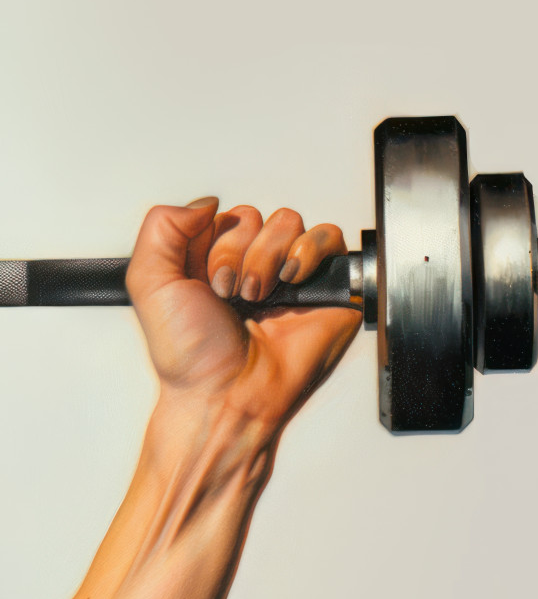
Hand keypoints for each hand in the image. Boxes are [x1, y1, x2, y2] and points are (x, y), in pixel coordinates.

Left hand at [125, 197, 360, 435]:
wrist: (227, 395)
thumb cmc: (192, 356)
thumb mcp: (148, 282)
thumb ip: (161, 226)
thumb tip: (204, 203)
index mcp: (210, 260)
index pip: (221, 213)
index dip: (212, 239)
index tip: (205, 277)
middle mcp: (251, 264)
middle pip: (255, 215)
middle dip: (238, 253)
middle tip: (231, 294)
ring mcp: (289, 276)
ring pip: (288, 222)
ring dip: (269, 257)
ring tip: (258, 296)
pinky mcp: (326, 288)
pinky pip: (329, 238)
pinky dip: (308, 251)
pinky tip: (290, 281)